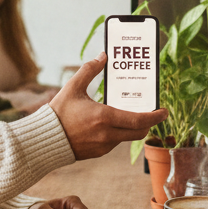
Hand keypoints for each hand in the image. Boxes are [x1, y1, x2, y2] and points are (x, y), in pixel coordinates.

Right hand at [49, 53, 167, 159]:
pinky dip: (118, 133)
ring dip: (132, 127)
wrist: (43, 140)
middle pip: (138, 132)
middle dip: (148, 123)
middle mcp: (107, 135)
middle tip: (152, 112)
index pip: (138, 120)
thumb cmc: (58, 113)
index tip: (164, 111)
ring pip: (127, 137)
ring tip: (130, 114)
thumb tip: (103, 56)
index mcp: (104, 117)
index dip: (155, 117)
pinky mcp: (98, 153)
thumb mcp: (73, 87)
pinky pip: (115, 142)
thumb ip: (89, 69)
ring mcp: (103, 146)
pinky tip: (112, 123)